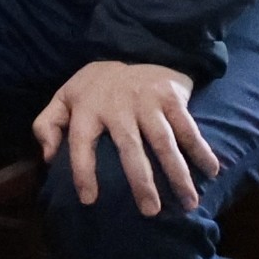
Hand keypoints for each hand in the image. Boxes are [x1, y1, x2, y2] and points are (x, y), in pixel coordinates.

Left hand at [35, 59, 221, 216]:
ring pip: (163, 141)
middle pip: (129, 148)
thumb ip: (47, 125)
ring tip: (188, 202)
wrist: (131, 47)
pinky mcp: (170, 96)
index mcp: (86, 108)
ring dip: (178, 173)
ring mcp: (146, 101)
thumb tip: (47, 158)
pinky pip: (188, 126)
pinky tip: (211, 171)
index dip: (83, 171)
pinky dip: (201, 148)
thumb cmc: (95, 87)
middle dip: (141, 181)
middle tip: (150, 211)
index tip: (89, 200)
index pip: (80, 143)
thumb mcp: (64, 98)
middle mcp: (117, 106)